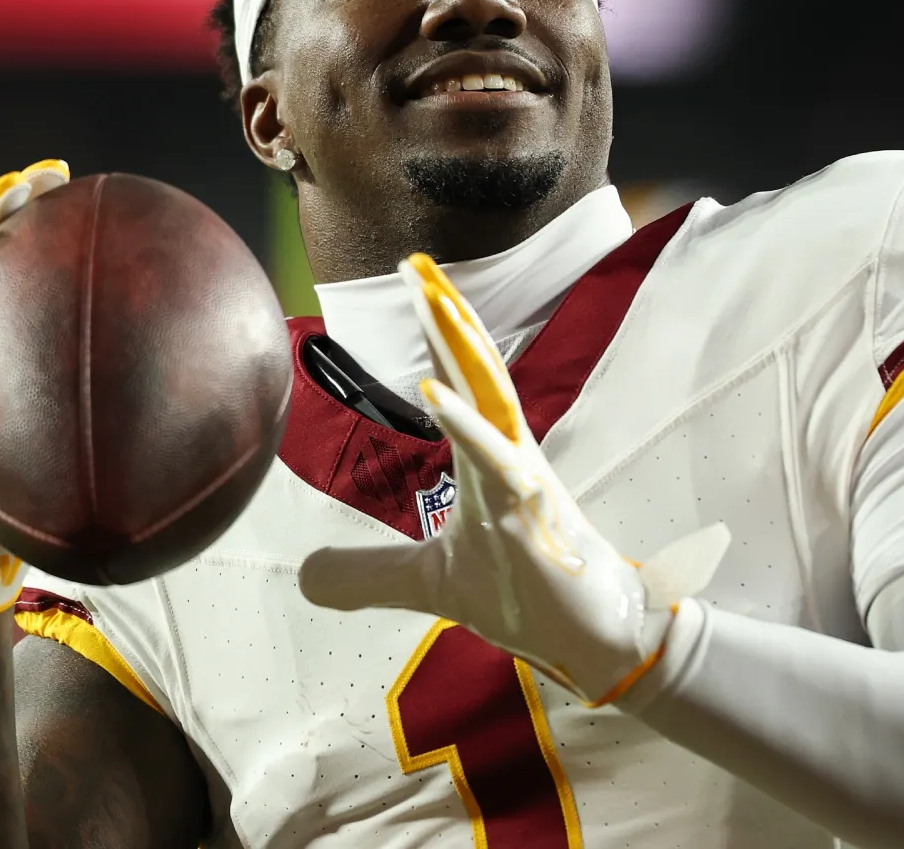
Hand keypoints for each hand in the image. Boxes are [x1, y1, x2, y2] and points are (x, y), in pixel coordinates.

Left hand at [299, 254, 729, 705]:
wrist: (598, 641)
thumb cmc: (529, 599)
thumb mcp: (430, 585)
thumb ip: (369, 573)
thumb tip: (305, 576)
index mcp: (493, 458)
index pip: (463, 381)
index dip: (439, 332)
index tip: (415, 278)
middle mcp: (512, 455)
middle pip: (478, 371)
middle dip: (448, 315)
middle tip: (415, 262)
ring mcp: (526, 480)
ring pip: (492, 397)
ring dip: (461, 346)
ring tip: (431, 299)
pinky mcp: (532, 514)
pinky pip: (496, 460)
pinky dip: (466, 425)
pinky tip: (434, 394)